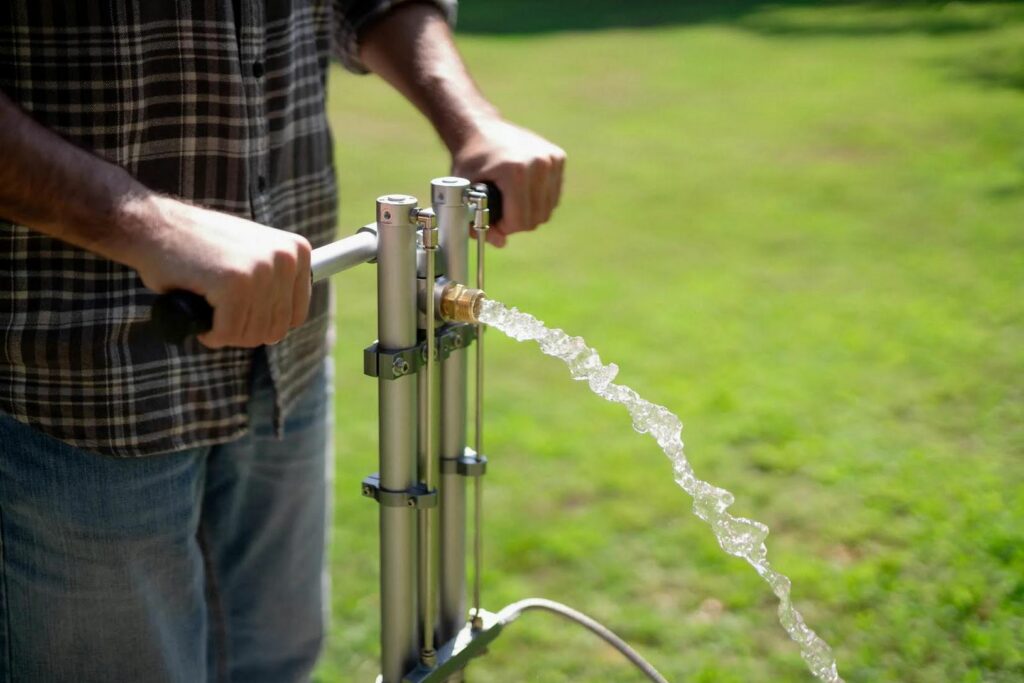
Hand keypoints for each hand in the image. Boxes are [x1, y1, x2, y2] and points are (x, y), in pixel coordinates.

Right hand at [120, 195, 311, 348]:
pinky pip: (228, 332)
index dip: (261, 322)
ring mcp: (262, 269)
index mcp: (296, 251)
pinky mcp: (235, 283)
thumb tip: (286, 326)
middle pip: (275, 329)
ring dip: (224, 331)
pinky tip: (196, 309)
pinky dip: (209, 332)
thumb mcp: (251, 255)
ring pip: (252, 334)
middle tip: (216, 311)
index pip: (294, 316)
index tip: (237, 309)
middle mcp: (286, 258)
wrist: (151, 224)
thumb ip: (275, 283)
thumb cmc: (197, 247)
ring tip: (206, 304)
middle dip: (241, 330)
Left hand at [451, 119, 565, 246]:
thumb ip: (477, 221)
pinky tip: (523, 189)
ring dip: (530, 212)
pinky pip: (553, 195)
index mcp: (515, 170)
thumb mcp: (465, 193)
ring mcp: (551, 158)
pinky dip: (539, 200)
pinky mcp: (558, 157)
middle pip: (536, 218)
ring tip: (511, 200)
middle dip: (517, 222)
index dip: (505, 228)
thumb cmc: (470, 162)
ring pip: (548, 209)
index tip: (492, 219)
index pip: (520, 220)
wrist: (481, 128)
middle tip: (501, 211)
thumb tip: (500, 243)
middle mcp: (538, 162)